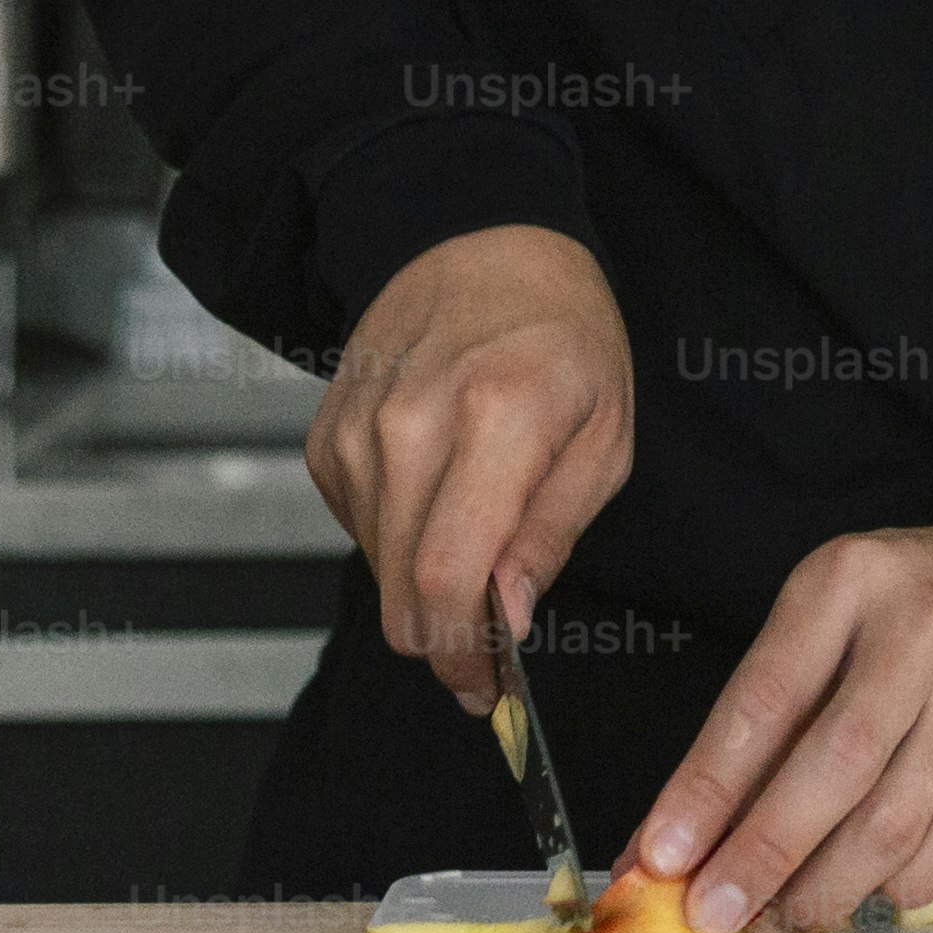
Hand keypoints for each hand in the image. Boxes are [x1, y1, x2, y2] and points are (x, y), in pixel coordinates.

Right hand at [303, 224, 635, 710]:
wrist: (480, 244)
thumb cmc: (560, 333)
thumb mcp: (606, 432)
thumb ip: (553, 531)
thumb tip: (508, 617)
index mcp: (498, 417)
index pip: (451, 575)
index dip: (464, 654)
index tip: (488, 687)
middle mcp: (412, 424)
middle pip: (401, 588)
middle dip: (444, 641)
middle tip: (486, 652)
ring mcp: (358, 430)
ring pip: (376, 567)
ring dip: (423, 584)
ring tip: (475, 538)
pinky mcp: (327, 436)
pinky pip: (356, 528)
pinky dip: (396, 538)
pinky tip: (437, 495)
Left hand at [631, 516, 932, 932]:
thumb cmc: (923, 603)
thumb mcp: (839, 612)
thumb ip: (774, 712)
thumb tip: (688, 831)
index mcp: (849, 582)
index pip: (764, 699)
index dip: (707, 789)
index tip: (660, 856)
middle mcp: (920, 632)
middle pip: (833, 766)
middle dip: (763, 854)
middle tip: (712, 913)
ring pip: (894, 819)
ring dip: (827, 888)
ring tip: (783, 921)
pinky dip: (902, 883)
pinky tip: (871, 892)